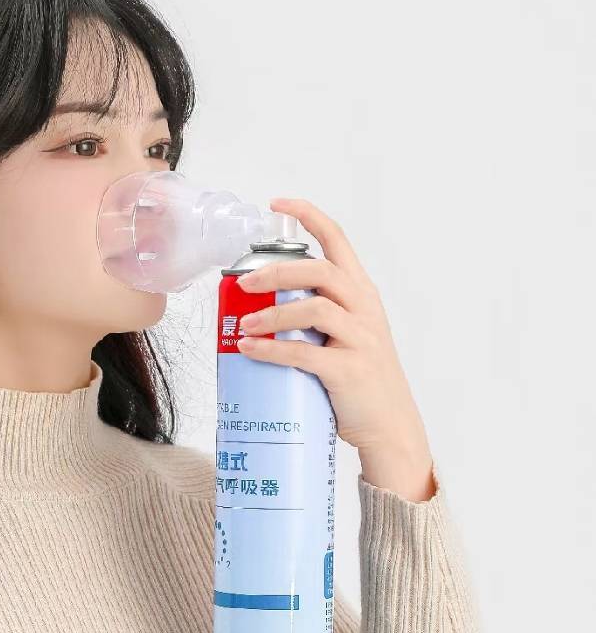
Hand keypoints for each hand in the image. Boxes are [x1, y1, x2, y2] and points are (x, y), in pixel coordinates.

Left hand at [235, 198, 429, 459]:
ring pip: (314, 309)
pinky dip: (271, 350)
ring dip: (271, 314)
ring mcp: (360, 340)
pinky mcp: (348, 371)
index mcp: (362, 295)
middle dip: (277, 272)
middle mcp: (365, 310)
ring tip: (243, 325)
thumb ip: (314, 318)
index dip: (309, 216)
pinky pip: (304, 354)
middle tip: (244, 281)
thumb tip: (258, 311)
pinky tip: (249, 349)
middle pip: (320, 271)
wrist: (390, 427)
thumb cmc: (360, 382)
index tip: (278, 205)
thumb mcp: (346, 337)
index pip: (338, 242)